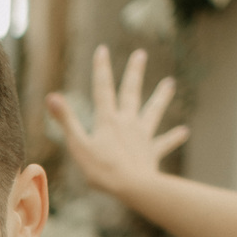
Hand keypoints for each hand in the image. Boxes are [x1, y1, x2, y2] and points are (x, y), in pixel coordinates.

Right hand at [45, 46, 188, 199]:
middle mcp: (127, 122)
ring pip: (153, 111)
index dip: (101, 69)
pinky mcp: (152, 152)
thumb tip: (51, 96)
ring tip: (170, 83)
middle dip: (134, 72)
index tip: (102, 49)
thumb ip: (66, 120)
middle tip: (141, 54)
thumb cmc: (102, 169)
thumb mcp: (78, 145)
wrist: (132, 186)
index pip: (102, 89)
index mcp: (107, 120)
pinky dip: (174, 137)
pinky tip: (184, 131)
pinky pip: (164, 142)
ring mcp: (142, 135)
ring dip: (161, 97)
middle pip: (131, 92)